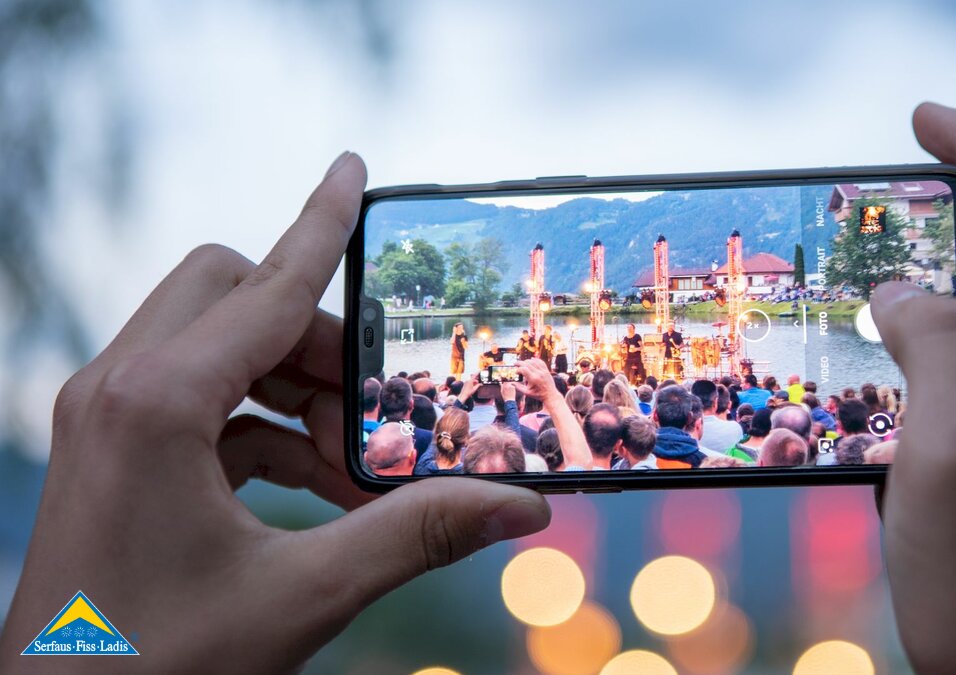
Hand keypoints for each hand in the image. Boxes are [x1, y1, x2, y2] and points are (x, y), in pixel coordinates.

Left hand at [0, 153, 549, 673]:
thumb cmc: (159, 666)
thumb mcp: (302, 596)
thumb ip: (417, 535)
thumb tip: (521, 506)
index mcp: (155, 405)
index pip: (263, 285)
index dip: (319, 224)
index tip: (354, 170)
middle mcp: (118, 391)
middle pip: (232, 298)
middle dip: (317, 338)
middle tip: (379, 402)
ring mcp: (109, 421)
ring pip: (219, 351)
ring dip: (299, 392)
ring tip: (362, 467)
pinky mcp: (116, 452)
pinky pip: (204, 405)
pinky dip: (270, 430)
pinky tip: (324, 490)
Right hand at [515, 358, 557, 403]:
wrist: (550, 395)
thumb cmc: (538, 395)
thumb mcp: (527, 393)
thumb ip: (518, 387)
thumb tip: (511, 383)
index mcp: (533, 379)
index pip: (523, 369)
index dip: (518, 369)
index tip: (516, 372)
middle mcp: (538, 373)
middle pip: (527, 363)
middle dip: (520, 363)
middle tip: (515, 364)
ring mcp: (543, 371)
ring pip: (534, 361)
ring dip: (526, 361)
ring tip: (522, 363)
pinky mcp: (546, 370)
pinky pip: (541, 362)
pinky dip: (535, 360)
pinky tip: (531, 360)